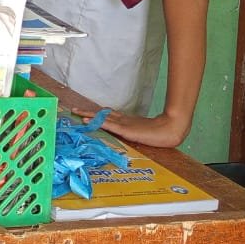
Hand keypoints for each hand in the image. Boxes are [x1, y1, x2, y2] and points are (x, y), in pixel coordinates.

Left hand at [72, 107, 190, 148]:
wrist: (171, 130)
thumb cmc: (160, 133)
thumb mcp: (142, 133)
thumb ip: (133, 132)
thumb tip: (127, 134)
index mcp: (127, 121)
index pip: (107, 116)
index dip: (95, 114)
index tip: (84, 113)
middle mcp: (123, 120)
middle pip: (102, 114)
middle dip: (87, 112)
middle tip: (73, 110)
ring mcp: (124, 124)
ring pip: (103, 118)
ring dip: (89, 116)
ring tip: (77, 114)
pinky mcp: (126, 129)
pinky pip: (109, 125)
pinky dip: (98, 122)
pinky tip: (89, 121)